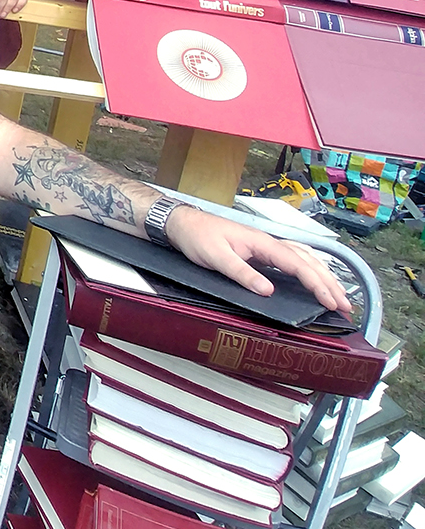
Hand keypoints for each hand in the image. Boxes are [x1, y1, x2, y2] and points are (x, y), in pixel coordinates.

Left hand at [165, 206, 351, 313]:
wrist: (182, 223)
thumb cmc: (198, 236)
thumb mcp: (216, 257)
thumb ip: (242, 273)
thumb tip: (267, 290)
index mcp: (261, 242)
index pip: (297, 264)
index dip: (317, 284)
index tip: (331, 301)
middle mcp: (267, 242)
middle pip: (307, 261)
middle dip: (329, 283)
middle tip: (346, 305)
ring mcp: (264, 245)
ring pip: (303, 258)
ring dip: (322, 275)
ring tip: (338, 294)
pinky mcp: (259, 250)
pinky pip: (292, 258)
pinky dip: (308, 267)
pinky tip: (314, 274)